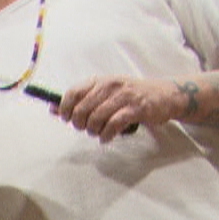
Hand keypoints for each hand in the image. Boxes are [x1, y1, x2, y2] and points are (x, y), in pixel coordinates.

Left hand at [55, 76, 181, 141]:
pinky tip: (106, 138)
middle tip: (85, 128)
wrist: (166, 95)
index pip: (73, 92)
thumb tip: (53, 109)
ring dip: (93, 131)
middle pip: (82, 109)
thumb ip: (82, 100)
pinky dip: (106, 135)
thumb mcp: (106, 93)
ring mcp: (124, 96)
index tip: (65, 118)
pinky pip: (113, 124)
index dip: (64, 108)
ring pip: (96, 118)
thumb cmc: (131, 96)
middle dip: (79, 123)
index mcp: (100, 81)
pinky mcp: (137, 108)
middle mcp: (110, 86)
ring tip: (97, 133)